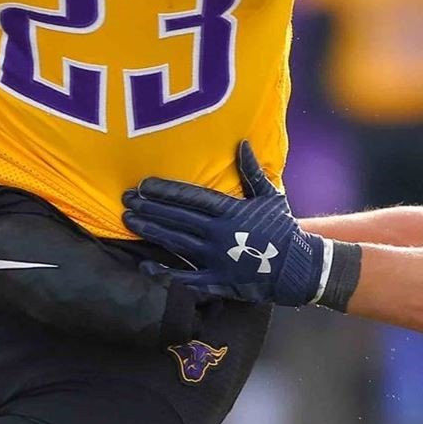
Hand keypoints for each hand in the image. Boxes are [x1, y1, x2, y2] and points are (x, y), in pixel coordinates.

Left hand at [124, 141, 330, 305]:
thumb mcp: (270, 196)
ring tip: (129, 220)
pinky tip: (144, 265)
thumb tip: (242, 142)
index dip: (166, 190)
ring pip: (176, 243)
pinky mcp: (217, 281)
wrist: (297, 268)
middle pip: (178, 218)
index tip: (143, 184)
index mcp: (232, 212)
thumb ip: (251, 171)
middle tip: (125, 199)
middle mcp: (220, 234)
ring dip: (151, 231)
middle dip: (150, 207)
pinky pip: (186, 278)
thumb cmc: (282, 228)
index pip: (192, 198)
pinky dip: (165, 273)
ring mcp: (217, 259)